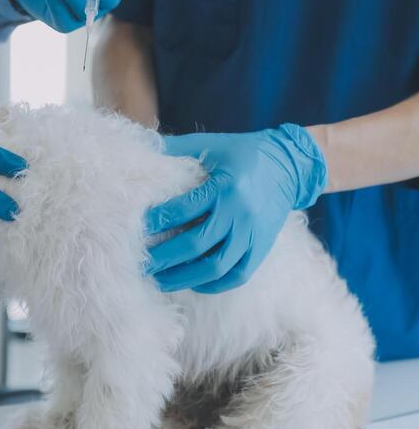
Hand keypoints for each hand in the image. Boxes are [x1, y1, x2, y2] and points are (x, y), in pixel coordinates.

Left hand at [145, 124, 326, 293]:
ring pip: (216, 266)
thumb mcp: (212, 144)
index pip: (185, 209)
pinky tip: (192, 283)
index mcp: (226, 186)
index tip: (138, 228)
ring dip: (184, 277)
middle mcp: (240, 214)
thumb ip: (178, 148)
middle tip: (141, 263)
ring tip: (160, 280)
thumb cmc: (244, 152)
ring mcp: (252, 234)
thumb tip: (145, 149)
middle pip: (196, 244)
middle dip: (164, 257)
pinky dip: (213, 284)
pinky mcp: (261, 248)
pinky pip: (237, 275)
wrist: (290, 165)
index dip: (159, 220)